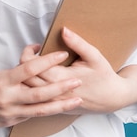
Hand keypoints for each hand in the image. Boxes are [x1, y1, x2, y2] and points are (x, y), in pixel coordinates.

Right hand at [0, 50, 82, 129]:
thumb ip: (13, 75)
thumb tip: (31, 66)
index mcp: (2, 81)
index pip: (30, 68)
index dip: (48, 61)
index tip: (62, 54)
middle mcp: (8, 98)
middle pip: (41, 92)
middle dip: (62, 86)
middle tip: (78, 79)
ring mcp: (10, 113)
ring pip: (41, 109)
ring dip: (61, 103)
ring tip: (77, 98)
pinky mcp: (10, 122)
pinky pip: (32, 115)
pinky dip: (47, 111)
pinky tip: (60, 108)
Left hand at [19, 27, 136, 114]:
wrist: (113, 98)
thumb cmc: (104, 75)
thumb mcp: (94, 56)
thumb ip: (77, 43)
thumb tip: (63, 30)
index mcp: (62, 78)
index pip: (34, 67)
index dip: (28, 54)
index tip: (35, 46)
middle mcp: (55, 92)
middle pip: (26, 80)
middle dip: (23, 64)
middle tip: (32, 52)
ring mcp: (54, 103)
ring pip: (29, 91)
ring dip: (26, 77)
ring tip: (33, 63)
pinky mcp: (56, 107)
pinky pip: (37, 100)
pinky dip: (32, 88)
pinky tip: (37, 78)